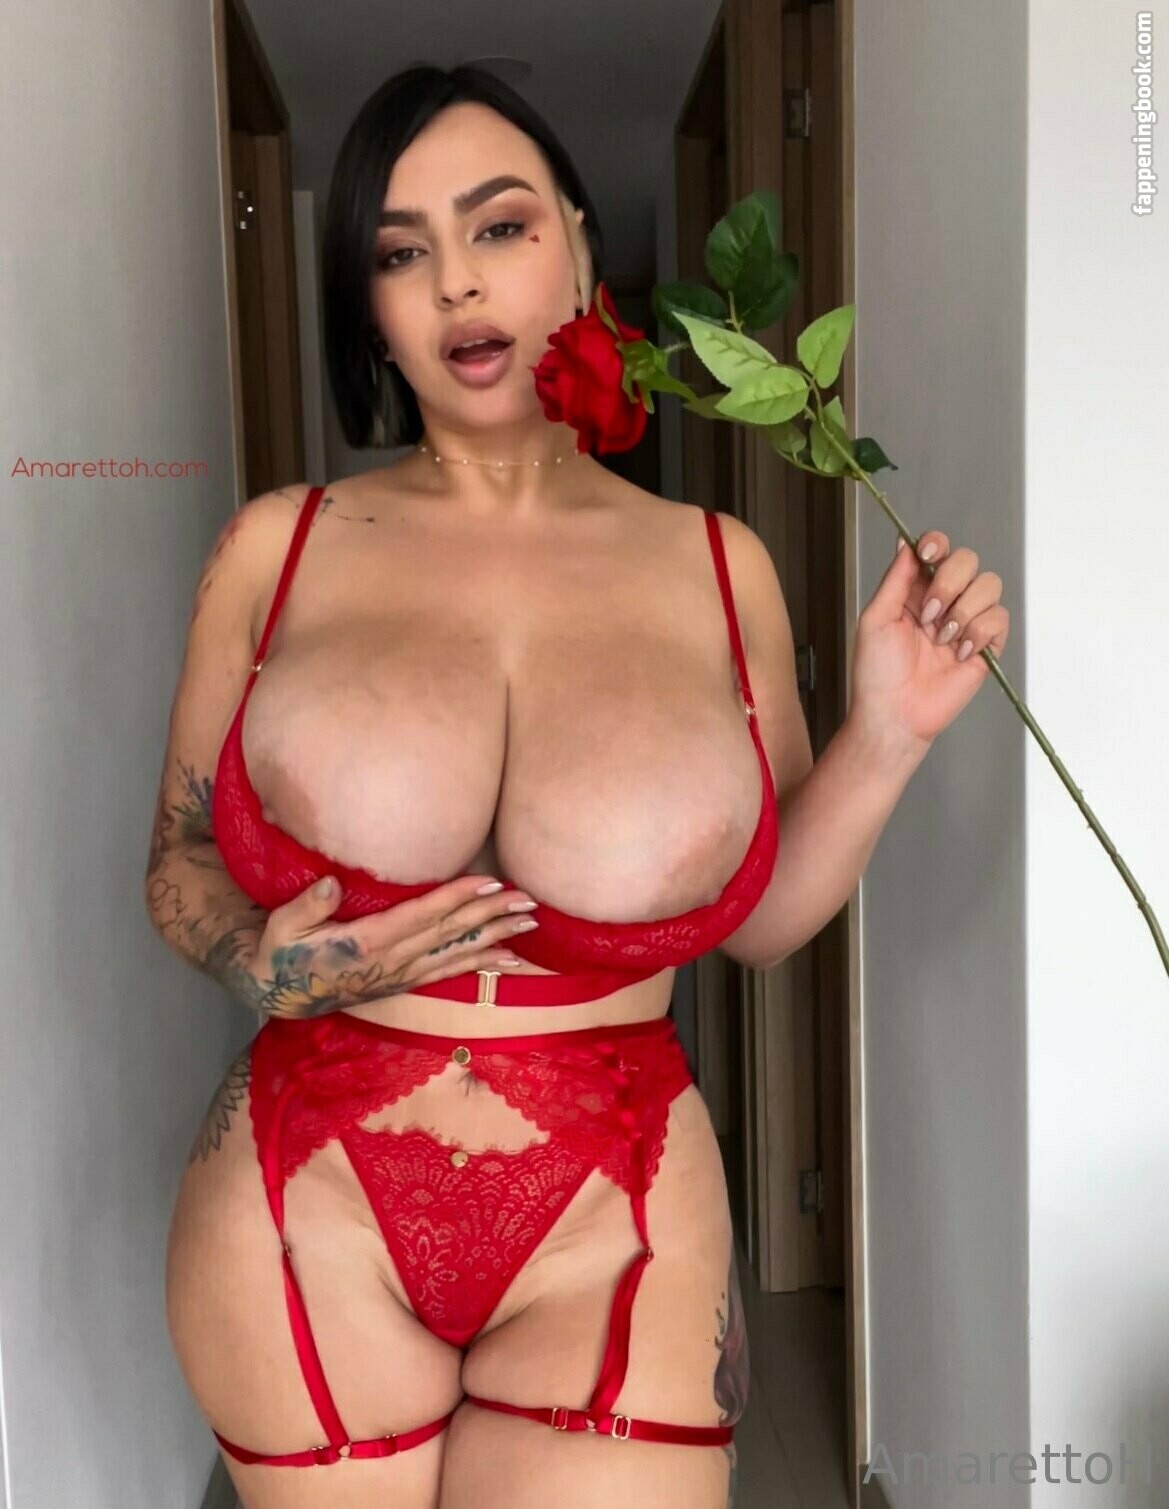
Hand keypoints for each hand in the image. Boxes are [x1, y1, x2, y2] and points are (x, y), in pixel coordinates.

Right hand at [242, 874, 537, 1018]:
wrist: (281, 992)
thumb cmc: (283, 951)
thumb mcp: (281, 926)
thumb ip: (306, 906)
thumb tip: (330, 885)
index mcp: (369, 942)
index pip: (423, 915)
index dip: (457, 898)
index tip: (489, 883)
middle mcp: (394, 961)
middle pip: (452, 933)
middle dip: (492, 914)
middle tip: (528, 899)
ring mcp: (404, 974)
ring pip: (459, 953)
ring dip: (497, 936)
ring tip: (531, 922)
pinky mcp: (406, 982)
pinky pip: (452, 972)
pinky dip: (482, 964)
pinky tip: (510, 959)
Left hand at [852, 531, 1010, 749]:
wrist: (894, 713)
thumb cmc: (877, 673)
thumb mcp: (876, 618)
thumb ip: (895, 579)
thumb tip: (906, 544)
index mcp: (915, 590)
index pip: (938, 550)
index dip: (938, 544)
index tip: (928, 555)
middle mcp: (944, 600)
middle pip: (968, 560)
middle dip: (949, 583)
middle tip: (928, 616)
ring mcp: (967, 621)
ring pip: (989, 585)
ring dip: (963, 610)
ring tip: (942, 639)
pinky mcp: (985, 645)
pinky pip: (999, 619)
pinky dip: (979, 633)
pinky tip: (959, 653)